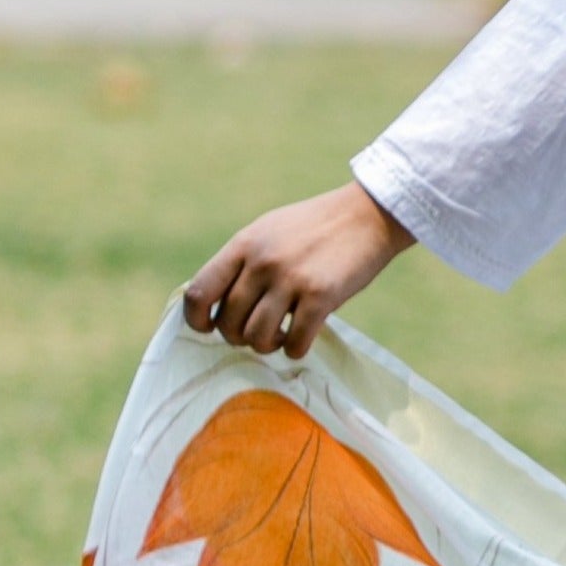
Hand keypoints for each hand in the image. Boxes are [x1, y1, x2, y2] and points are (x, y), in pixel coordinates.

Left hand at [182, 182, 414, 361]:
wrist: (368, 215)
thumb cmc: (317, 227)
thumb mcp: (268, 232)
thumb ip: (242, 261)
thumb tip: (217, 301)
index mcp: (244, 245)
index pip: (199, 292)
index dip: (196, 320)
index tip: (209, 328)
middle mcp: (262, 263)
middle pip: (229, 323)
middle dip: (239, 337)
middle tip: (258, 332)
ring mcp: (291, 279)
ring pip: (257, 338)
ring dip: (267, 346)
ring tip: (280, 336)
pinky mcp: (321, 296)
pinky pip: (294, 343)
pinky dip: (294, 350)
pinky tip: (302, 340)